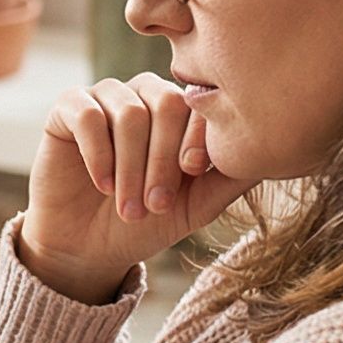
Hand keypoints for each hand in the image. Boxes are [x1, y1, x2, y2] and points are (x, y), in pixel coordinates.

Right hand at [18, 73, 248, 301]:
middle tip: (157, 204)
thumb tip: (275, 153)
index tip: (193, 172)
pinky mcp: (67, 109)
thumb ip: (229, 177)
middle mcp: (143, 95)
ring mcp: (105, 97)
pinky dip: (98, 153)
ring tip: (129, 207)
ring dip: (130, 167)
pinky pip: (87, 114)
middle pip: (164, 104)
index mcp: (178, 111)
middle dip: (163, 159)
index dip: (197, 135)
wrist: (88, 246)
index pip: (197, 105)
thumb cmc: (146, 222)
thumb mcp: (196, 205)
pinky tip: (101, 185)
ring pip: (128, 113)